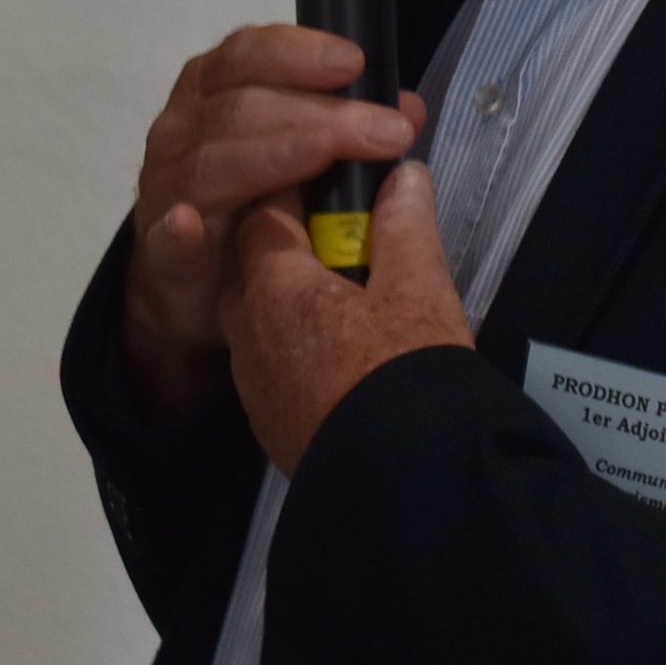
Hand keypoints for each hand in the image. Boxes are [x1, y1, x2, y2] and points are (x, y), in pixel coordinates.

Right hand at [123, 27, 423, 421]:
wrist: (192, 281)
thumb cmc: (250, 201)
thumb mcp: (303, 154)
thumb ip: (347, 126)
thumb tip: (408, 110)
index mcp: (214, 89)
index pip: (249, 54)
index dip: (300, 54)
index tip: (355, 64)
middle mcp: (183, 127)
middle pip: (243, 106)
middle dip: (320, 115)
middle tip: (386, 131)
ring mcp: (166, 185)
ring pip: (215, 161)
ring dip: (279, 156)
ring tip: (329, 157)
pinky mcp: (160, 248)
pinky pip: (165, 237)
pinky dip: (178, 230)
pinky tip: (191, 224)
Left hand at [223, 159, 469, 472]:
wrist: (397, 486)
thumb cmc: (403, 377)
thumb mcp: (418, 291)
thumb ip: (406, 228)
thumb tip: (404, 179)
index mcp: (273, 285)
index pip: (270, 211)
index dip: (306, 189)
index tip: (341, 183)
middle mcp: (247, 331)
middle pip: (262, 265)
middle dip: (301, 247)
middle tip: (358, 245)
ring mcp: (255, 383)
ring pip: (268, 319)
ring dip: (302, 301)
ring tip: (359, 303)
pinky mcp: (271, 424)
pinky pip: (278, 365)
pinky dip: (304, 347)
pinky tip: (349, 357)